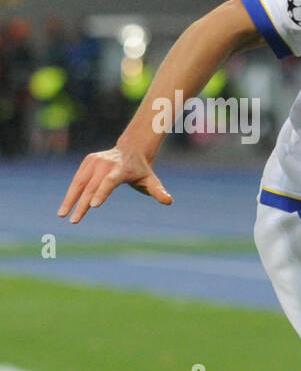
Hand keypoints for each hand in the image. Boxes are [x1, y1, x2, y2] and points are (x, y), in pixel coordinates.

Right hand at [58, 145, 172, 223]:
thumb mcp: (151, 181)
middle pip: (91, 186)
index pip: (109, 182)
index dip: (101, 193)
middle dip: (81, 204)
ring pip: (79, 182)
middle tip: (74, 221)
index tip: (92, 206)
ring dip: (70, 199)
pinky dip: (71, 193)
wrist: (131, 149)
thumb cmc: (142, 170)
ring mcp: (94, 161)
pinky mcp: (87, 162)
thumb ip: (158, 191)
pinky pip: (77, 179)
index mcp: (121, 169)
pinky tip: (66, 206)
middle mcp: (105, 164)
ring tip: (62, 215)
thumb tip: (169, 201)